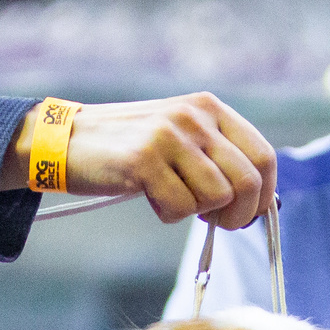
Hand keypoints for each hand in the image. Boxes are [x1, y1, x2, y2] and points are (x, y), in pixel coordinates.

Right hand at [1, 94, 277, 228]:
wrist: (65, 140)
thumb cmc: (127, 149)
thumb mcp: (180, 136)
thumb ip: (217, 156)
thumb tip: (258, 199)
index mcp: (209, 107)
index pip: (264, 157)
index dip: (262, 196)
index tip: (246, 215)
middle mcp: (194, 117)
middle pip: (247, 182)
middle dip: (236, 216)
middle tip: (212, 221)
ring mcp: (169, 136)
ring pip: (216, 197)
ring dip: (196, 212)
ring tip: (171, 199)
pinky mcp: (144, 160)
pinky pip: (180, 208)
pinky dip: (168, 214)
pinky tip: (149, 197)